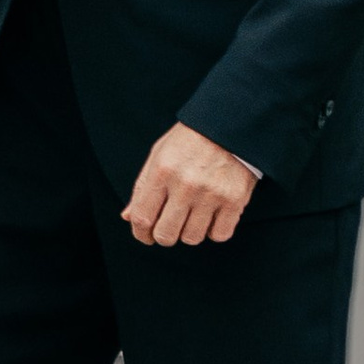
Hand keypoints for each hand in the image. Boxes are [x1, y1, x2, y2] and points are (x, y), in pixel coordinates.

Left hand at [122, 123, 258, 247]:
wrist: (229, 125)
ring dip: (189, 232)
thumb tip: (128, 217)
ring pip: (192, 238)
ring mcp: (211, 194)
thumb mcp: (159, 154)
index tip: (145, 235)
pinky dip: (214, 231)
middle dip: (164, 236)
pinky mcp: (234, 200)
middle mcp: (185, 184)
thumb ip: (143, 187)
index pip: (143, 217)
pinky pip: (219, 235)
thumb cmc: (190, 140)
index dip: (140, 233)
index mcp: (162, 171)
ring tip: (192, 216)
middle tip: (169, 227)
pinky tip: (211, 216)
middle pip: (166, 235)